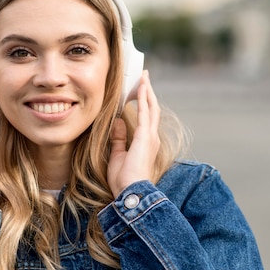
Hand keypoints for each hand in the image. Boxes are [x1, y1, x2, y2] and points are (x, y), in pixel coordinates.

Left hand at [107, 71, 160, 197]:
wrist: (131, 192)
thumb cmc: (124, 180)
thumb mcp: (118, 155)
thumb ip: (119, 138)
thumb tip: (117, 122)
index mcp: (147, 143)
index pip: (146, 118)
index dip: (144, 103)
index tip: (139, 91)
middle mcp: (152, 137)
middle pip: (151, 109)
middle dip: (148, 92)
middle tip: (144, 78)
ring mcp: (150, 136)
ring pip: (150, 107)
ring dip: (147, 91)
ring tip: (143, 77)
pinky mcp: (145, 136)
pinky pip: (144, 112)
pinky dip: (143, 98)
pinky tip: (141, 87)